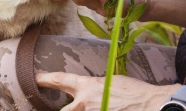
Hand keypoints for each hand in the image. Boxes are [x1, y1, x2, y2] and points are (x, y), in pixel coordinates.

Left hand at [35, 72, 176, 109]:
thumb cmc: (132, 91)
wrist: (149, 103)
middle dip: (63, 110)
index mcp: (87, 86)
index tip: (35, 78)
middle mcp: (85, 102)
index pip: (61, 80)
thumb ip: (93, 88)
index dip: (46, 79)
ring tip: (96, 104)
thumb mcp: (109, 82)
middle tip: (65, 105)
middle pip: (63, 110)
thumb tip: (86, 92)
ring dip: (78, 110)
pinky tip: (102, 108)